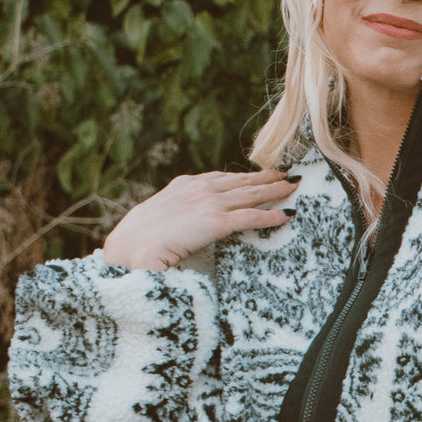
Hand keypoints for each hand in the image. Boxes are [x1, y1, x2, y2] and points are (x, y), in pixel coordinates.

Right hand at [102, 168, 299, 270]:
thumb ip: (174, 216)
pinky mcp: (216, 222)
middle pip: (241, 181)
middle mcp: (199, 188)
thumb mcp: (157, 219)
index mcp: (183, 186)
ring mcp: (209, 203)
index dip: (241, 176)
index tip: (257, 174)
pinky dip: (271, 216)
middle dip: (265, 177)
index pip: (220, 178)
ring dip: (275, 190)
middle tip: (285, 173)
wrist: (129, 248)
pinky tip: (285, 216)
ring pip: (251, 194)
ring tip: (292, 187)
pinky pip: (251, 217)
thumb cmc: (136, 241)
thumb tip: (180, 225)